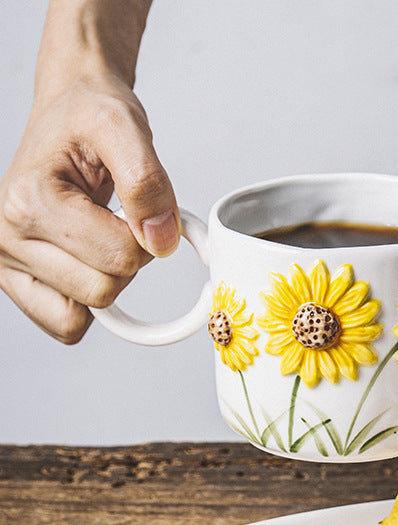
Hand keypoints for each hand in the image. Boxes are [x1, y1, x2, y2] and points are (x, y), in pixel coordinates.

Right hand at [0, 0, 177, 342]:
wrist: (70, 106)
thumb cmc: (89, 115)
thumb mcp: (124, 126)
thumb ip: (147, 183)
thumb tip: (162, 242)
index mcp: (27, 200)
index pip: (118, 258)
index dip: (147, 236)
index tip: (137, 205)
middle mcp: (5, 234)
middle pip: (102, 292)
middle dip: (127, 259)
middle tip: (115, 218)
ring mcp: (7, 262)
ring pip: (86, 312)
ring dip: (108, 278)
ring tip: (98, 234)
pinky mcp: (18, 282)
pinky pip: (67, 325)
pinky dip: (90, 303)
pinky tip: (90, 262)